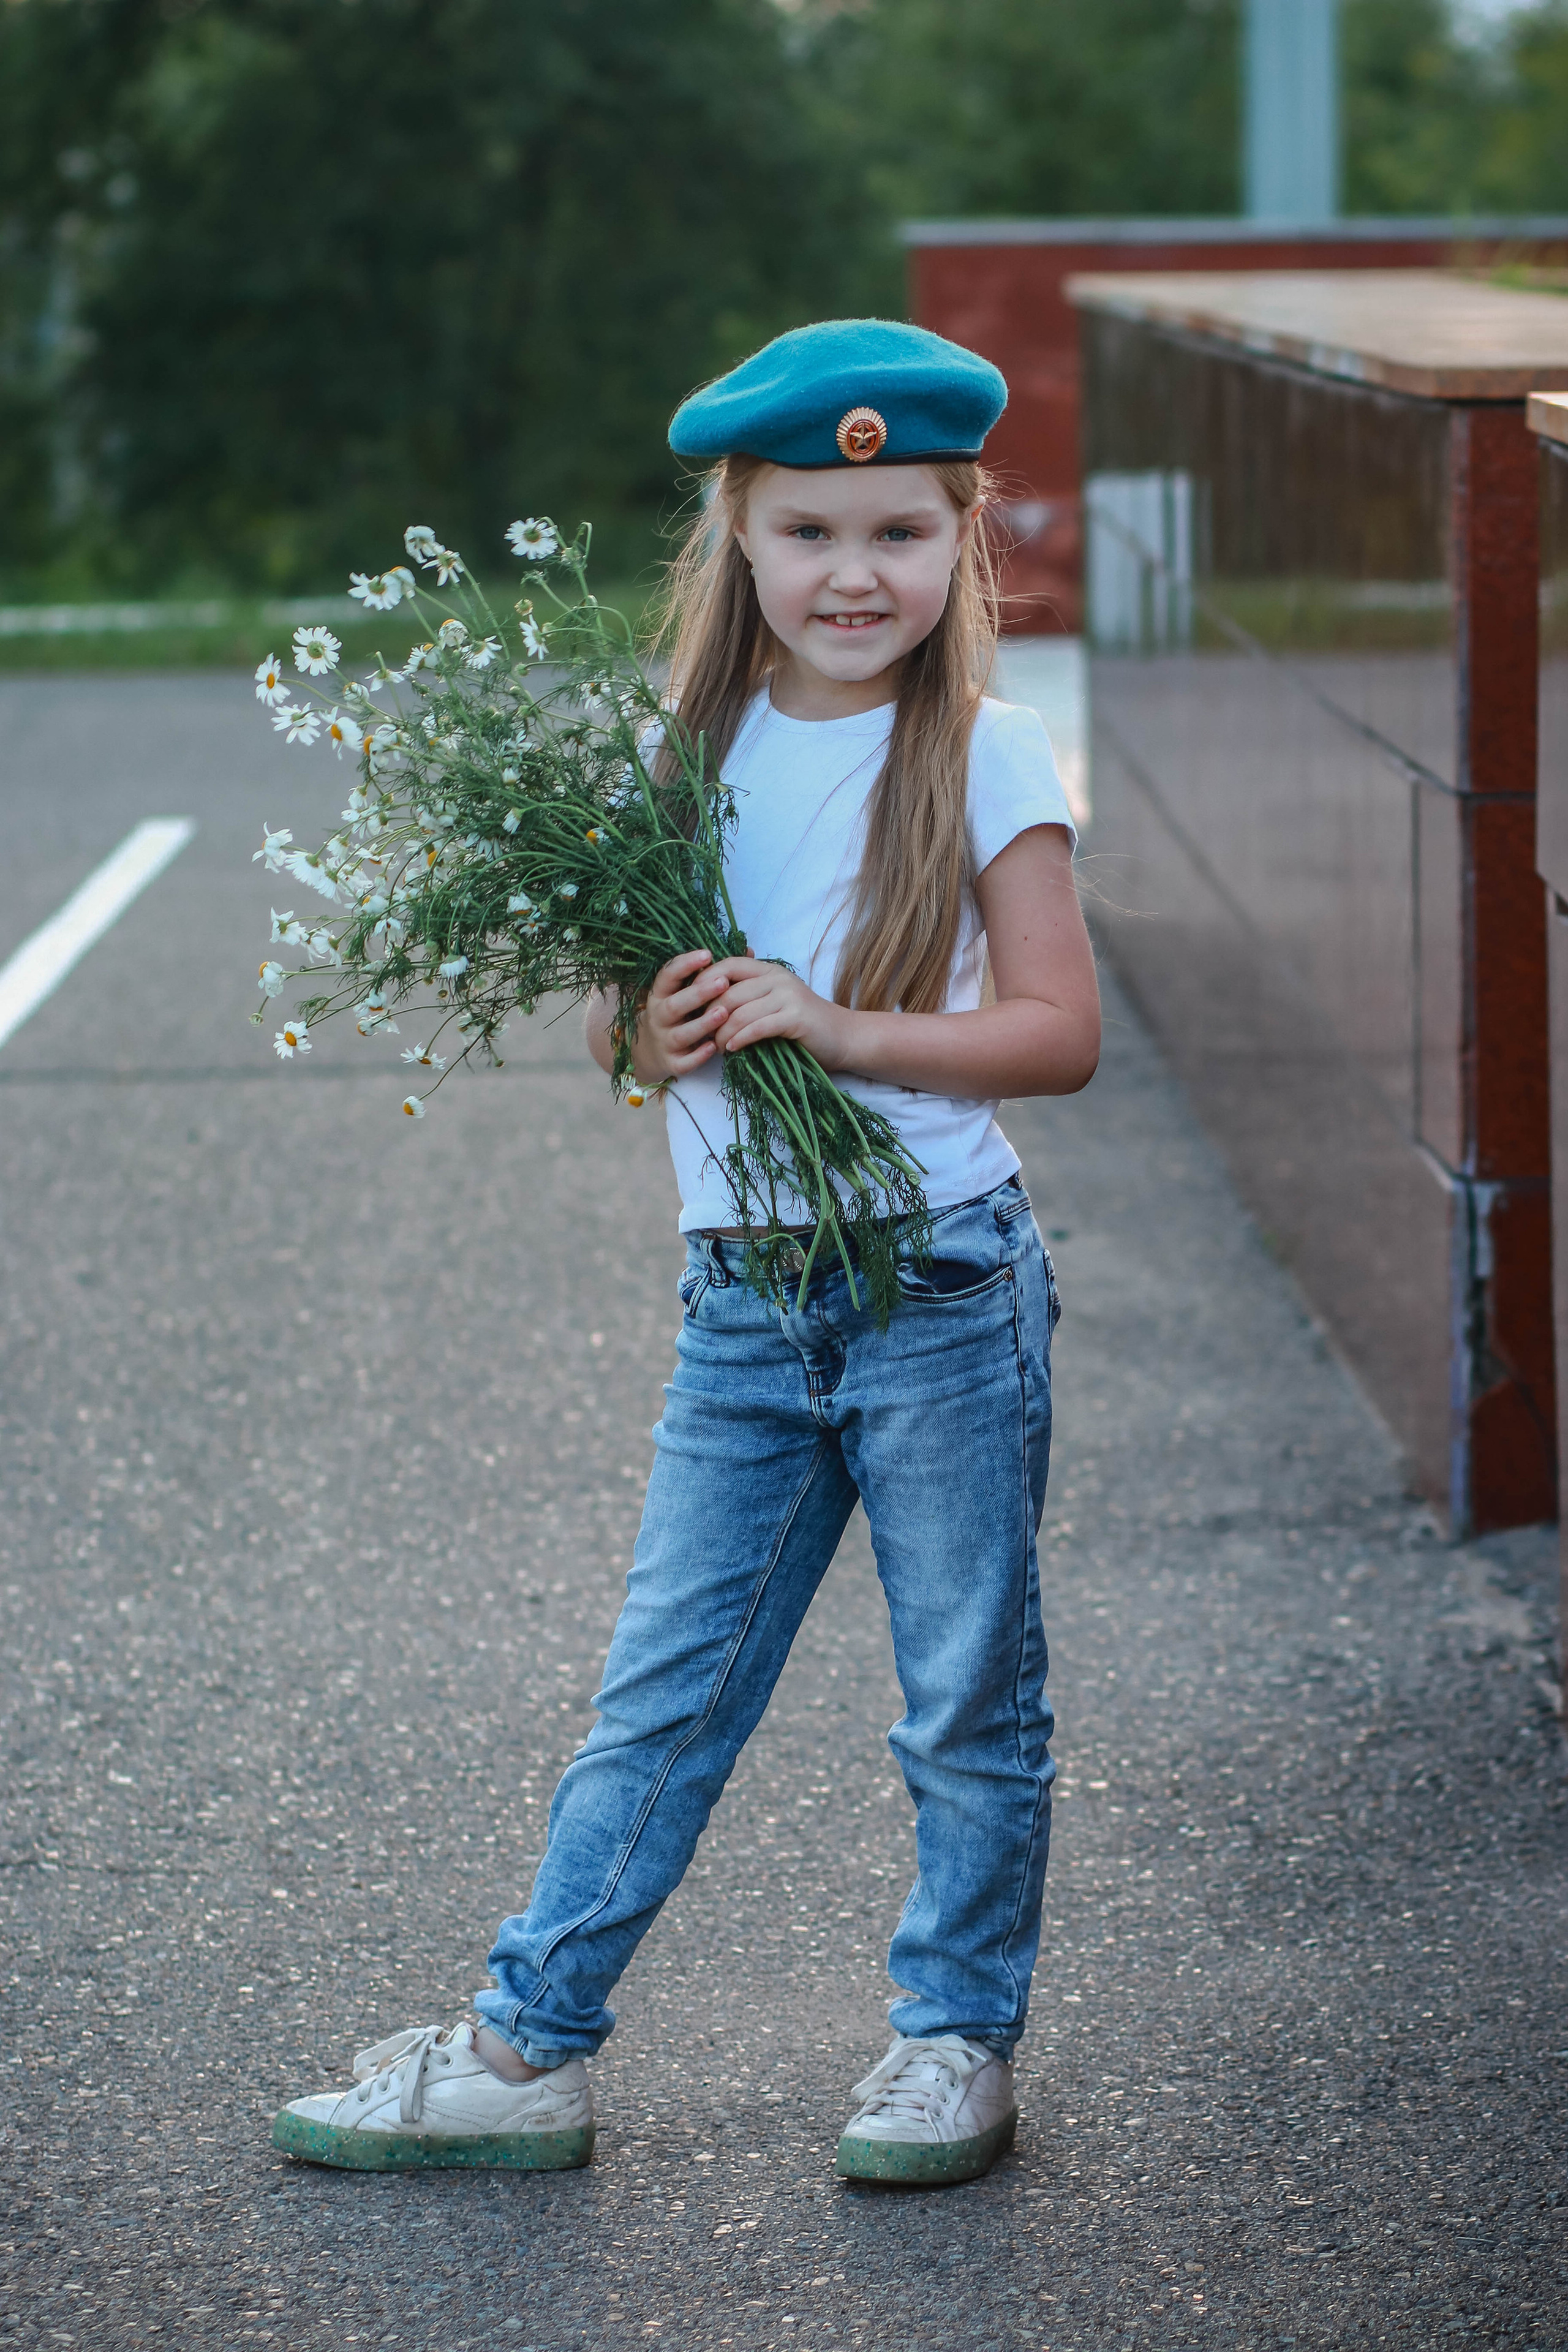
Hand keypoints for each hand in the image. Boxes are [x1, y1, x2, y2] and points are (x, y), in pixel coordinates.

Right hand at [635, 949, 735, 1080]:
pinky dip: (697, 1056)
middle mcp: (658, 1017)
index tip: (707, 954)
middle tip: (723, 982)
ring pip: (680, 1034)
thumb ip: (711, 973)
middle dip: (698, 994)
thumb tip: (749, 952)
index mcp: (660, 994)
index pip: (667, 976)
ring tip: (723, 1013)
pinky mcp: (671, 1063)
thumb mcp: (685, 991)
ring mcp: (663, 1041)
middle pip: (674, 1005)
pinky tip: (713, 1046)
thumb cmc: (679, 1013)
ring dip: (701, 1024)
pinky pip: (683, 1062)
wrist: (651, 1051)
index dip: (685, 964)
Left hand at [707, 957, 852, 1066]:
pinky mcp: (795, 1018)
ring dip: (722, 1032)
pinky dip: (741, 1039)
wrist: (842, 1037)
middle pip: (729, 991)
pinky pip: (758, 1027)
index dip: (705, 981)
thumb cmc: (803, 1025)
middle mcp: (777, 978)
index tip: (693, 1004)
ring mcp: (788, 996)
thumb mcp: (773, 1002)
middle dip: (710, 1015)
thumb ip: (749, 995)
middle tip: (703, 1034)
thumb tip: (710, 1000)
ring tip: (717, 1046)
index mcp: (769, 971)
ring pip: (740, 1011)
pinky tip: (732, 1049)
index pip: (728, 965)